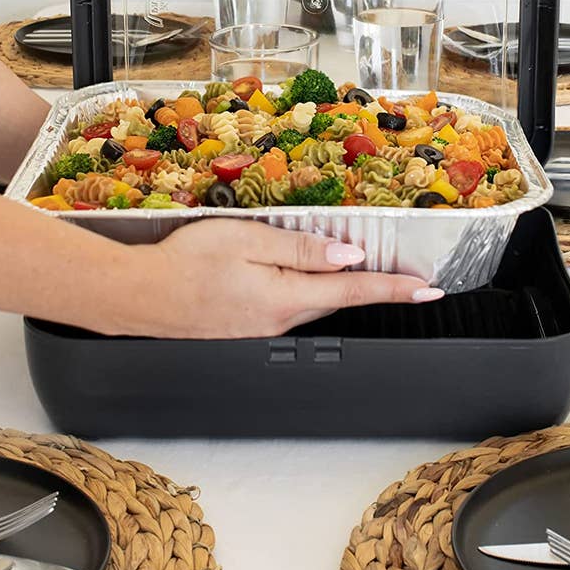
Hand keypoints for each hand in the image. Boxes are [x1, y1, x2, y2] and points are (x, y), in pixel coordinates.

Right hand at [127, 219, 443, 338]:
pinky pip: (294, 307)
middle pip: (340, 300)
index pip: (355, 291)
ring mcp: (264, 329)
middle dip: (378, 289)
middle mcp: (281, 321)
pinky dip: (314, 293)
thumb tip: (346, 255)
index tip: (430, 290)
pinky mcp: (249, 327)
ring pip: (317, 304)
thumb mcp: (246, 239)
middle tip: (411, 277)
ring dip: (345, 290)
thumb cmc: (185, 262)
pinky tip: (311, 279)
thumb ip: (299, 248)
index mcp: (286, 298)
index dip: (396, 289)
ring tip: (370, 274)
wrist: (139, 295)